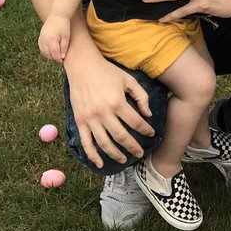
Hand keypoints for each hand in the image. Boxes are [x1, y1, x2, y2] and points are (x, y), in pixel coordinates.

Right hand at [38, 16, 70, 62]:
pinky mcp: (40, 36)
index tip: (63, 60)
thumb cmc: (64, 25)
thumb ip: (64, 47)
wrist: (58, 15)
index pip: (54, 53)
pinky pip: (41, 47)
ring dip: (49, 55)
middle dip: (54, 58)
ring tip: (57, 55)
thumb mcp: (66, 36)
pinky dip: (45, 51)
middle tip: (61, 59)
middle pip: (48, 53)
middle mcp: (44, 39)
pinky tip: (51, 52)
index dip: (58, 58)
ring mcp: (41, 38)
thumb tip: (62, 57)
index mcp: (51, 39)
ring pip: (43, 51)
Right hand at [64, 48, 154, 167]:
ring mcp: (90, 118)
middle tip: (140, 153)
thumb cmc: (107, 71)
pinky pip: (86, 143)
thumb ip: (141, 96)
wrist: (82, 66)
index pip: (135, 122)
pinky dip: (92, 156)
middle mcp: (103, 113)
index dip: (145, 129)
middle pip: (121, 136)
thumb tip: (148, 115)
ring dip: (115, 154)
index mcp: (117, 102)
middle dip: (133, 147)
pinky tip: (99, 164)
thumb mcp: (128, 80)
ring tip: (124, 160)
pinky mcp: (79, 121)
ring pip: (104, 143)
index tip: (151, 133)